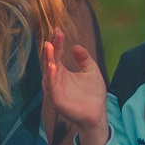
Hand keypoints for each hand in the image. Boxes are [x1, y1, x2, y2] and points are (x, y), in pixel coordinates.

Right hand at [43, 29, 110, 144]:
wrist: (97, 114)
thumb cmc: (93, 93)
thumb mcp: (91, 71)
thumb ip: (84, 59)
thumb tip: (76, 46)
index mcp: (61, 72)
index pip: (56, 54)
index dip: (57, 42)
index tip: (59, 30)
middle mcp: (54, 79)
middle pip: (50, 60)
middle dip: (51, 47)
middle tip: (54, 34)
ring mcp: (54, 90)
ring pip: (48, 72)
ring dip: (48, 59)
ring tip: (49, 46)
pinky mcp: (56, 100)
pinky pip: (51, 87)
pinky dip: (50, 77)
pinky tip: (53, 66)